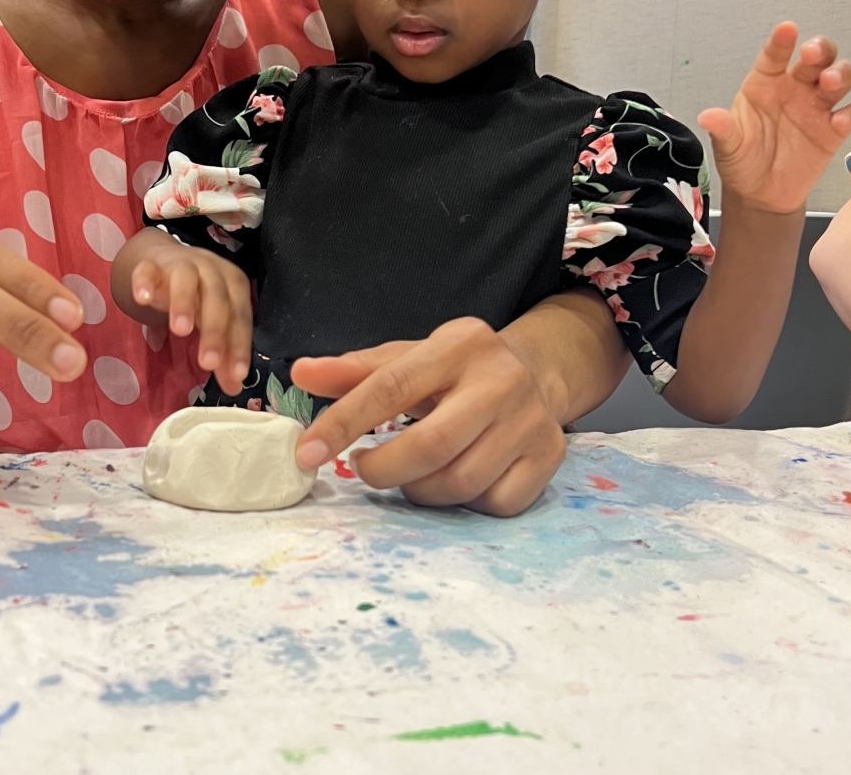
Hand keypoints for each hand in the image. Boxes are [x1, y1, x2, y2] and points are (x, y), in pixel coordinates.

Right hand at [129, 243, 251, 395]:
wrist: (167, 260)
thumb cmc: (198, 296)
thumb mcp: (212, 322)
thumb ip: (223, 353)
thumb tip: (234, 388)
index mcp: (233, 285)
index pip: (240, 316)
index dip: (240, 345)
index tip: (237, 375)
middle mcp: (211, 271)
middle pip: (217, 298)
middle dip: (214, 331)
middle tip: (207, 363)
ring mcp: (182, 264)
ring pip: (186, 279)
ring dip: (185, 303)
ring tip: (180, 331)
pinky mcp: (152, 264)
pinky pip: (148, 270)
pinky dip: (145, 282)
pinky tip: (143, 299)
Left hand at [290, 318, 565, 516]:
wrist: (536, 371)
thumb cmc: (455, 369)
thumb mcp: (407, 358)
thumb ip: (354, 370)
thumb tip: (301, 373)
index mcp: (458, 345)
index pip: (390, 386)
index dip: (343, 423)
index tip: (307, 453)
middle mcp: (501, 379)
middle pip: (432, 445)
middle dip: (385, 470)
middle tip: (363, 469)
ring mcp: (531, 420)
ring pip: (462, 482)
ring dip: (420, 491)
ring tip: (407, 474)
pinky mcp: (550, 456)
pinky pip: (496, 503)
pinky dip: (465, 504)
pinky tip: (454, 480)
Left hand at [698, 22, 850, 214]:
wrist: (759, 193)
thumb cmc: (741, 159)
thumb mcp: (727, 144)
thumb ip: (722, 129)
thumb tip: (708, 117)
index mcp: (764, 83)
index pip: (774, 55)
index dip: (782, 41)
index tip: (787, 29)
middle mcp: (793, 88)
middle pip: (817, 57)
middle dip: (820, 50)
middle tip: (812, 56)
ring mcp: (816, 107)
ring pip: (840, 77)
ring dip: (841, 74)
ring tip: (830, 82)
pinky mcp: (833, 130)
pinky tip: (840, 119)